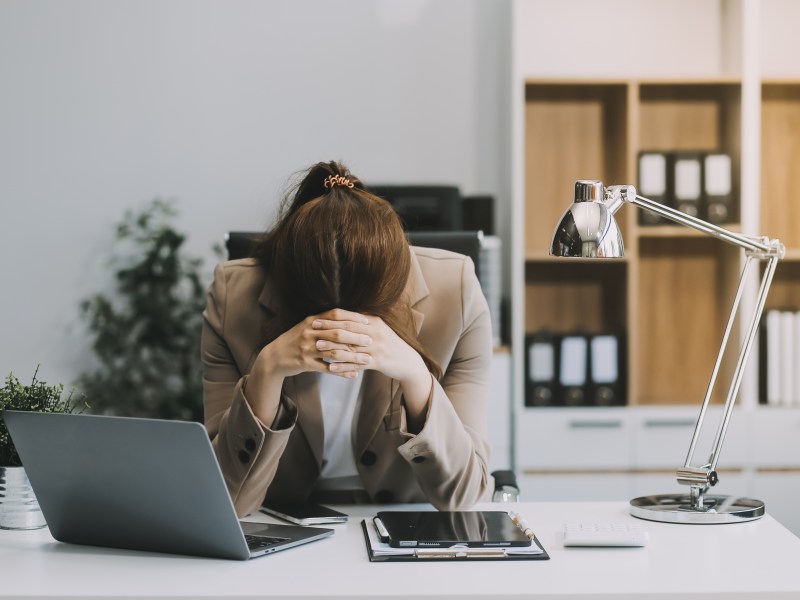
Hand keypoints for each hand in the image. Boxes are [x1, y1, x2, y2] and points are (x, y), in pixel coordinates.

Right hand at [245, 309, 372, 424]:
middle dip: (356, 337)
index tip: (367, 321)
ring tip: (367, 359)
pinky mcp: (305, 363)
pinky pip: (327, 368)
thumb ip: (324, 322)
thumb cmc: (295, 340)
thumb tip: (347, 318)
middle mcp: (309, 332)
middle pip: (337, 332)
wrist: (274, 357)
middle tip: (370, 340)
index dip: (352, 317)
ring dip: (353, 356)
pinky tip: (354, 375)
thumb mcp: (306, 326)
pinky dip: (342, 372)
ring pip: (334, 351)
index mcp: (312, 320)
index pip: (335, 314)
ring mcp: (307, 348)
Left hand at [312, 313, 432, 428]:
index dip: (331, 318)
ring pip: (350, 347)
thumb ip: (363, 322)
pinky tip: (330, 367)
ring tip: (317, 347)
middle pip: (347, 330)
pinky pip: (356, 364)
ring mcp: (376, 348)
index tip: (316, 319)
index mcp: (373, 322)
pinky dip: (343, 366)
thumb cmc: (389, 344)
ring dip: (332, 347)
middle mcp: (375, 333)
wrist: (407, 361)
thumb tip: (344, 315)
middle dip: (328, 329)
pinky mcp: (378, 362)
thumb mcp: (378, 328)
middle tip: (312, 330)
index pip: (349, 318)